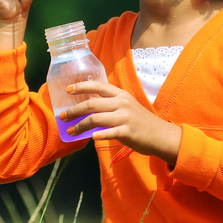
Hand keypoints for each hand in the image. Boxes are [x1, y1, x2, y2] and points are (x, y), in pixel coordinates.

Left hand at [60, 81, 181, 165]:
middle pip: (92, 104)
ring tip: (70, 131)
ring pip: (96, 119)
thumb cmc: (140, 121)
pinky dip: (99, 134)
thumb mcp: (127, 106)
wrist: (161, 135)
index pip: (98, 86)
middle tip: (62, 116)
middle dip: (74, 110)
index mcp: (121, 94)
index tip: (67, 90)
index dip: (81, 86)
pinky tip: (91, 137)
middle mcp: (122, 103)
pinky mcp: (127, 132)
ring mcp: (125, 117)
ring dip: (80, 125)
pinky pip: (110, 132)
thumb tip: (88, 105)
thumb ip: (110, 103)